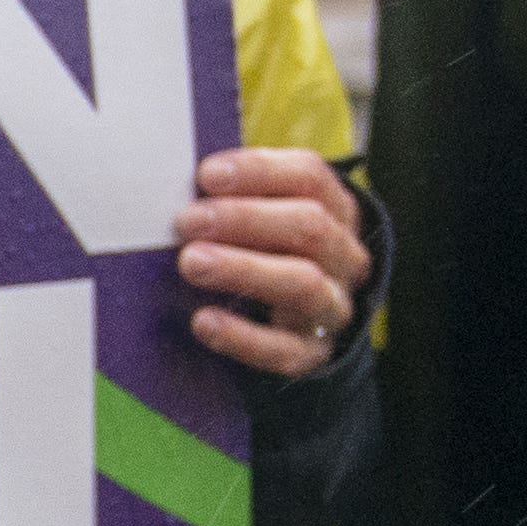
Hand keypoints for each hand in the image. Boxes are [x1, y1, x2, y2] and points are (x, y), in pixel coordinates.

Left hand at [175, 146, 369, 374]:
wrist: (307, 326)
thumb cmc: (275, 253)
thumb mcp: (271, 217)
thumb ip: (239, 198)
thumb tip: (183, 183)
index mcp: (336, 210)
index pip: (309, 177)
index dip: (259, 172)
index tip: (207, 175)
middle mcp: (344, 256)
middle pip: (309, 226)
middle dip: (244, 218)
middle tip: (188, 221)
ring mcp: (333, 307)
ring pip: (303, 283)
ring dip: (243, 268)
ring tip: (191, 262)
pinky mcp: (312, 353)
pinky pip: (283, 348)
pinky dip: (242, 336)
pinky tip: (204, 322)